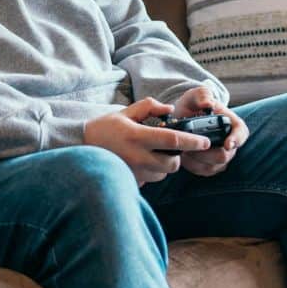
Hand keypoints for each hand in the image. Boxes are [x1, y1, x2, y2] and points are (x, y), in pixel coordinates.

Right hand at [83, 97, 211, 185]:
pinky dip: (152, 171)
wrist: (81, 147)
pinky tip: (142, 162)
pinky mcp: (131, 181)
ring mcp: (135, 172)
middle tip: (170, 147)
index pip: (173, 140)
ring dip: (164, 165)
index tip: (205, 142)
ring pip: (163, 173)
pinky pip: (151, 179)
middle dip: (177, 156)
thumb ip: (149, 107)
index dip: (192, 141)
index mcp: (138, 137)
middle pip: (173, 163)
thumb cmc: (105, 128)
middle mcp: (138, 157)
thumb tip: (169, 110)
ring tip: (152, 153)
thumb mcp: (126, 112)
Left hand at [171, 85, 248, 177]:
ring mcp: (221, 156)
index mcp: (231, 124)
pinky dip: (192, 165)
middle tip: (190, 145)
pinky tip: (184, 155)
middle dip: (205, 152)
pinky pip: (203, 171)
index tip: (228, 144)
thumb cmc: (193, 105)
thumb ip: (203, 96)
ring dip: (197, 159)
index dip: (237, 140)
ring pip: (213, 166)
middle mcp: (230, 142)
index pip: (241, 133)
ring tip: (184, 148)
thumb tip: (208, 104)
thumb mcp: (196, 95)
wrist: (181, 117)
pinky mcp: (210, 166)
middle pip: (224, 155)